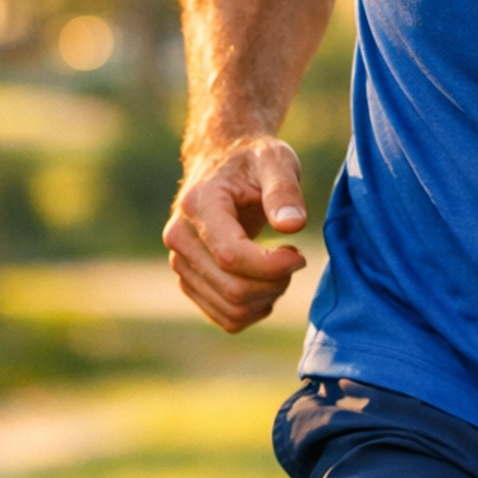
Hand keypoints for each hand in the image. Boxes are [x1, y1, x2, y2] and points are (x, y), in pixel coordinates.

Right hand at [163, 134, 307, 333]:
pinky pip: (224, 317)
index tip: (298, 254)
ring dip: (266, 299)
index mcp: (198, 205)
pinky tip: (267, 284)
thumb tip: (293, 225)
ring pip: (229, 309)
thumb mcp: (276, 161)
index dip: (272, 266)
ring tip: (281, 269)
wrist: (223, 160)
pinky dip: (253, 311)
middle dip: (275, 283)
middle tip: (295, 258)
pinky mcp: (189, 280)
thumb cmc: (253, 160)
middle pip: (232, 288)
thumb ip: (284, 191)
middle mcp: (179, 237)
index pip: (231, 255)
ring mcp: (180, 262)